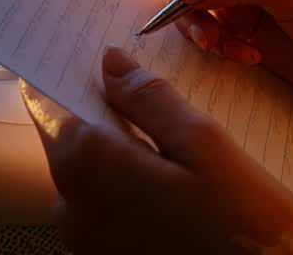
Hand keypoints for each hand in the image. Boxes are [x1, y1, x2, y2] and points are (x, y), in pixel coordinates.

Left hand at [24, 47, 292, 253]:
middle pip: (72, 140)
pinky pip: (106, 207)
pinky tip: (172, 180)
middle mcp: (71, 209)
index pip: (52, 104)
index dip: (75, 76)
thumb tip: (109, 63)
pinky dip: (129, 186)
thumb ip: (148, 99)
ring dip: (121, 152)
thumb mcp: (203, 142)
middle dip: (106, 114)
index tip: (99, 56)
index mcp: (87, 168)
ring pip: (91, 175)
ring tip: (173, 139)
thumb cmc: (241, 218)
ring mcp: (86, 242)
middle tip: (154, 95)